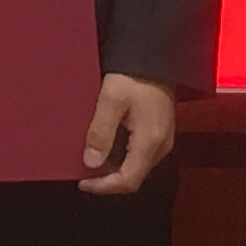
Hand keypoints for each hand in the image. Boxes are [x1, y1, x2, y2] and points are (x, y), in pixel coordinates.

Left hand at [78, 72, 177, 194]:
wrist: (154, 58)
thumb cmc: (134, 74)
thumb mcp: (111, 100)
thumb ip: (101, 132)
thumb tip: (91, 162)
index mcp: (150, 142)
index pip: (128, 181)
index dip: (103, 187)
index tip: (83, 182)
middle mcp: (161, 146)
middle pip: (133, 177)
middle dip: (107, 180)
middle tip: (84, 173)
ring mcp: (162, 140)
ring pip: (136, 168)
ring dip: (114, 169)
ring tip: (92, 159)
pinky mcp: (159, 133)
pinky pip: (140, 155)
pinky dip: (122, 158)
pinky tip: (107, 147)